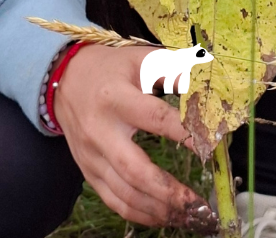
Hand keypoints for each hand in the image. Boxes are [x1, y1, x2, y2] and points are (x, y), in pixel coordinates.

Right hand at [53, 44, 217, 232]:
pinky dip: (140, 214)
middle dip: (169, 191)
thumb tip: (205, 87)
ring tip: (189, 215)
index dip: (186, 134)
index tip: (211, 146)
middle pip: (135, 170)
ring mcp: (92, 156)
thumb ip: (173, 71)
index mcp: (116, 97)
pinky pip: (114, 200)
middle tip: (199, 204)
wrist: (63, 79)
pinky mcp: (88, 171)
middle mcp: (101, 131)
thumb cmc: (110, 68)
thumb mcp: (139, 59)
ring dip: (159, 209)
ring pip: (125, 193)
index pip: (156, 119)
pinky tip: (164, 216)